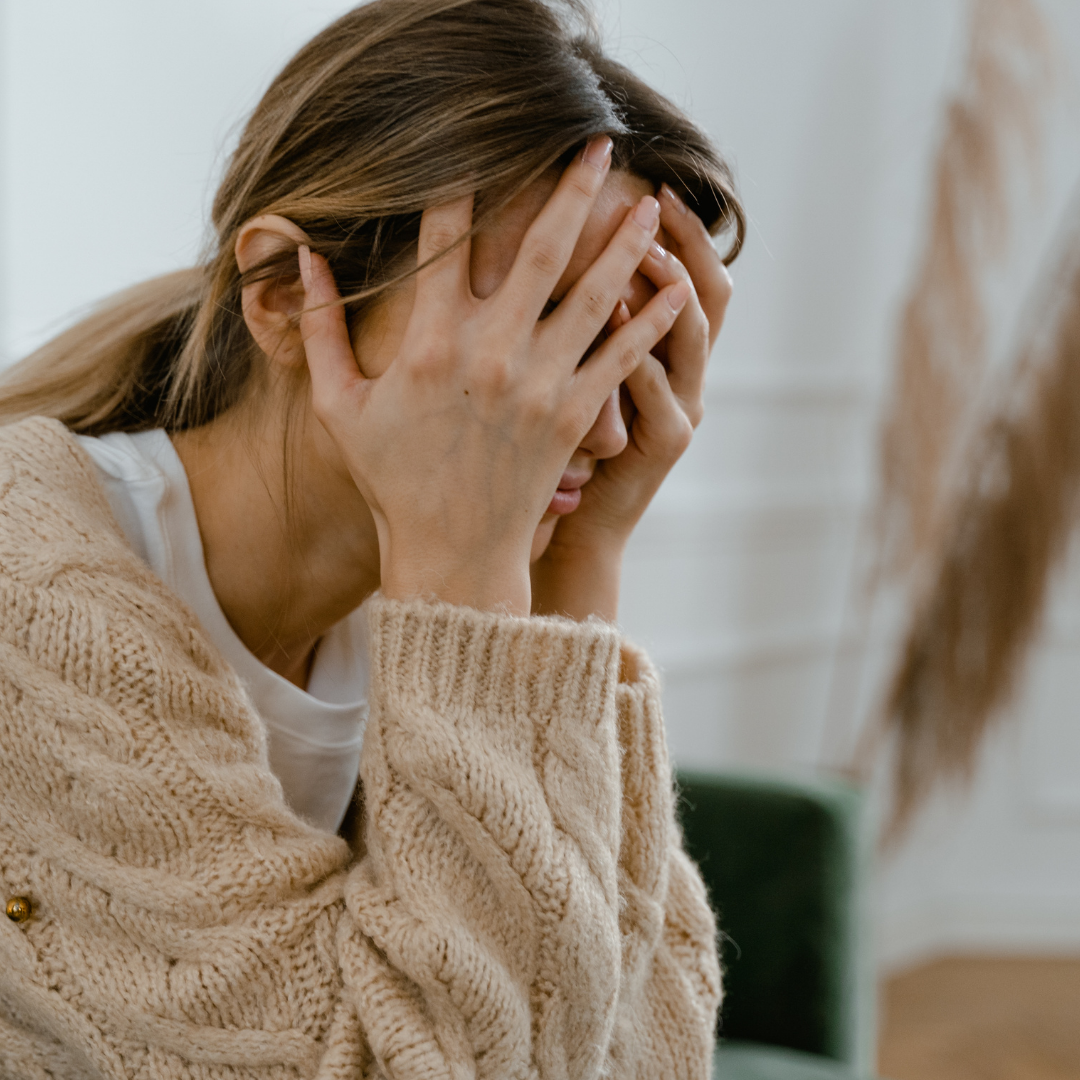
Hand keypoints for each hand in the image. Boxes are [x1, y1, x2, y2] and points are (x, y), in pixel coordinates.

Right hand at [298, 141, 692, 615]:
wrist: (451, 552)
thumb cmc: (392, 480)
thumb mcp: (339, 407)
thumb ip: (319, 330)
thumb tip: (305, 259)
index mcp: (430, 341)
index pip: (447, 237)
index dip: (463, 182)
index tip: (480, 142)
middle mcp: (491, 350)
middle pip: (541, 247)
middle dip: (572, 187)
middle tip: (598, 143)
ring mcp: (540, 382)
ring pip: (594, 293)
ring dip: (625, 241)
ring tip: (653, 202)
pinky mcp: (575, 415)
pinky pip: (622, 356)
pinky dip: (652, 320)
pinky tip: (676, 288)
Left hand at [531, 183, 733, 621]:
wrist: (572, 525)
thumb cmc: (562, 448)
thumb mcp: (576, 378)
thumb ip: (575, 322)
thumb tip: (539, 248)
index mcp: (664, 352)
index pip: (686, 274)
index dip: (680, 230)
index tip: (648, 182)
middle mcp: (684, 373)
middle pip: (708, 291)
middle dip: (685, 241)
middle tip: (653, 197)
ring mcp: (681, 407)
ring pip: (693, 334)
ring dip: (669, 287)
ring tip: (641, 247)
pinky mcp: (665, 442)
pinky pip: (659, 389)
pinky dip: (642, 351)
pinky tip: (616, 318)